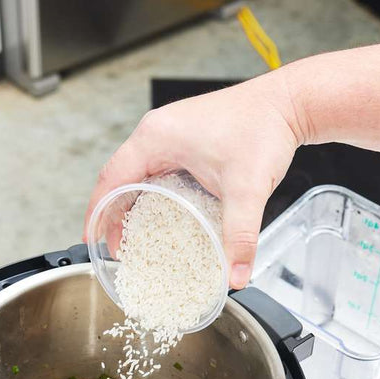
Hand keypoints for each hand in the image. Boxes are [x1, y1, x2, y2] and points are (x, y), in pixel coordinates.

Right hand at [84, 72, 303, 288]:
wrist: (287, 104)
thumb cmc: (263, 129)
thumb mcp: (248, 189)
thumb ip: (240, 235)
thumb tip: (236, 274)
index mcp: (156, 137)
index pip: (111, 179)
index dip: (98, 213)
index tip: (91, 239)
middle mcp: (157, 132)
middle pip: (119, 178)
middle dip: (111, 214)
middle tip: (113, 248)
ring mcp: (170, 133)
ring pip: (136, 174)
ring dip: (130, 204)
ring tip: (130, 236)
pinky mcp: (185, 138)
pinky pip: (154, 168)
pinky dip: (150, 193)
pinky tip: (158, 216)